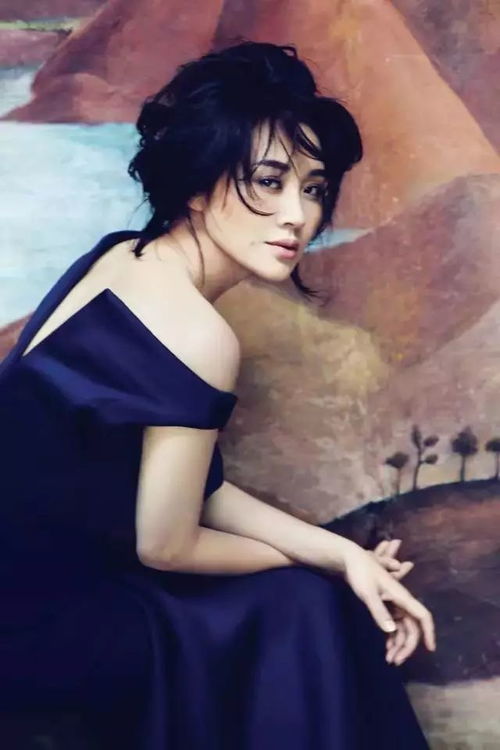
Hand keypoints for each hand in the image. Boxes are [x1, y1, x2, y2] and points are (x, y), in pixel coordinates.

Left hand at [339, 543, 435, 662]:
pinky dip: (392, 637)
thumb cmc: (360, 573)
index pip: (422, 615)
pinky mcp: (385, 604)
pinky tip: (387, 648)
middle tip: (394, 662)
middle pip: (412, 627)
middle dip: (406, 646)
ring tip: (389, 659)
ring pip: (402, 628)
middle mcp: (401, 601)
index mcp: (401, 596)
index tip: (430, 649)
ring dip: (399, 645)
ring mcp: (393, 603)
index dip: (429, 631)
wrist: (350, 559)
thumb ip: (379, 611)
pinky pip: (394, 624)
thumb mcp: (368, 593)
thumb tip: (391, 630)